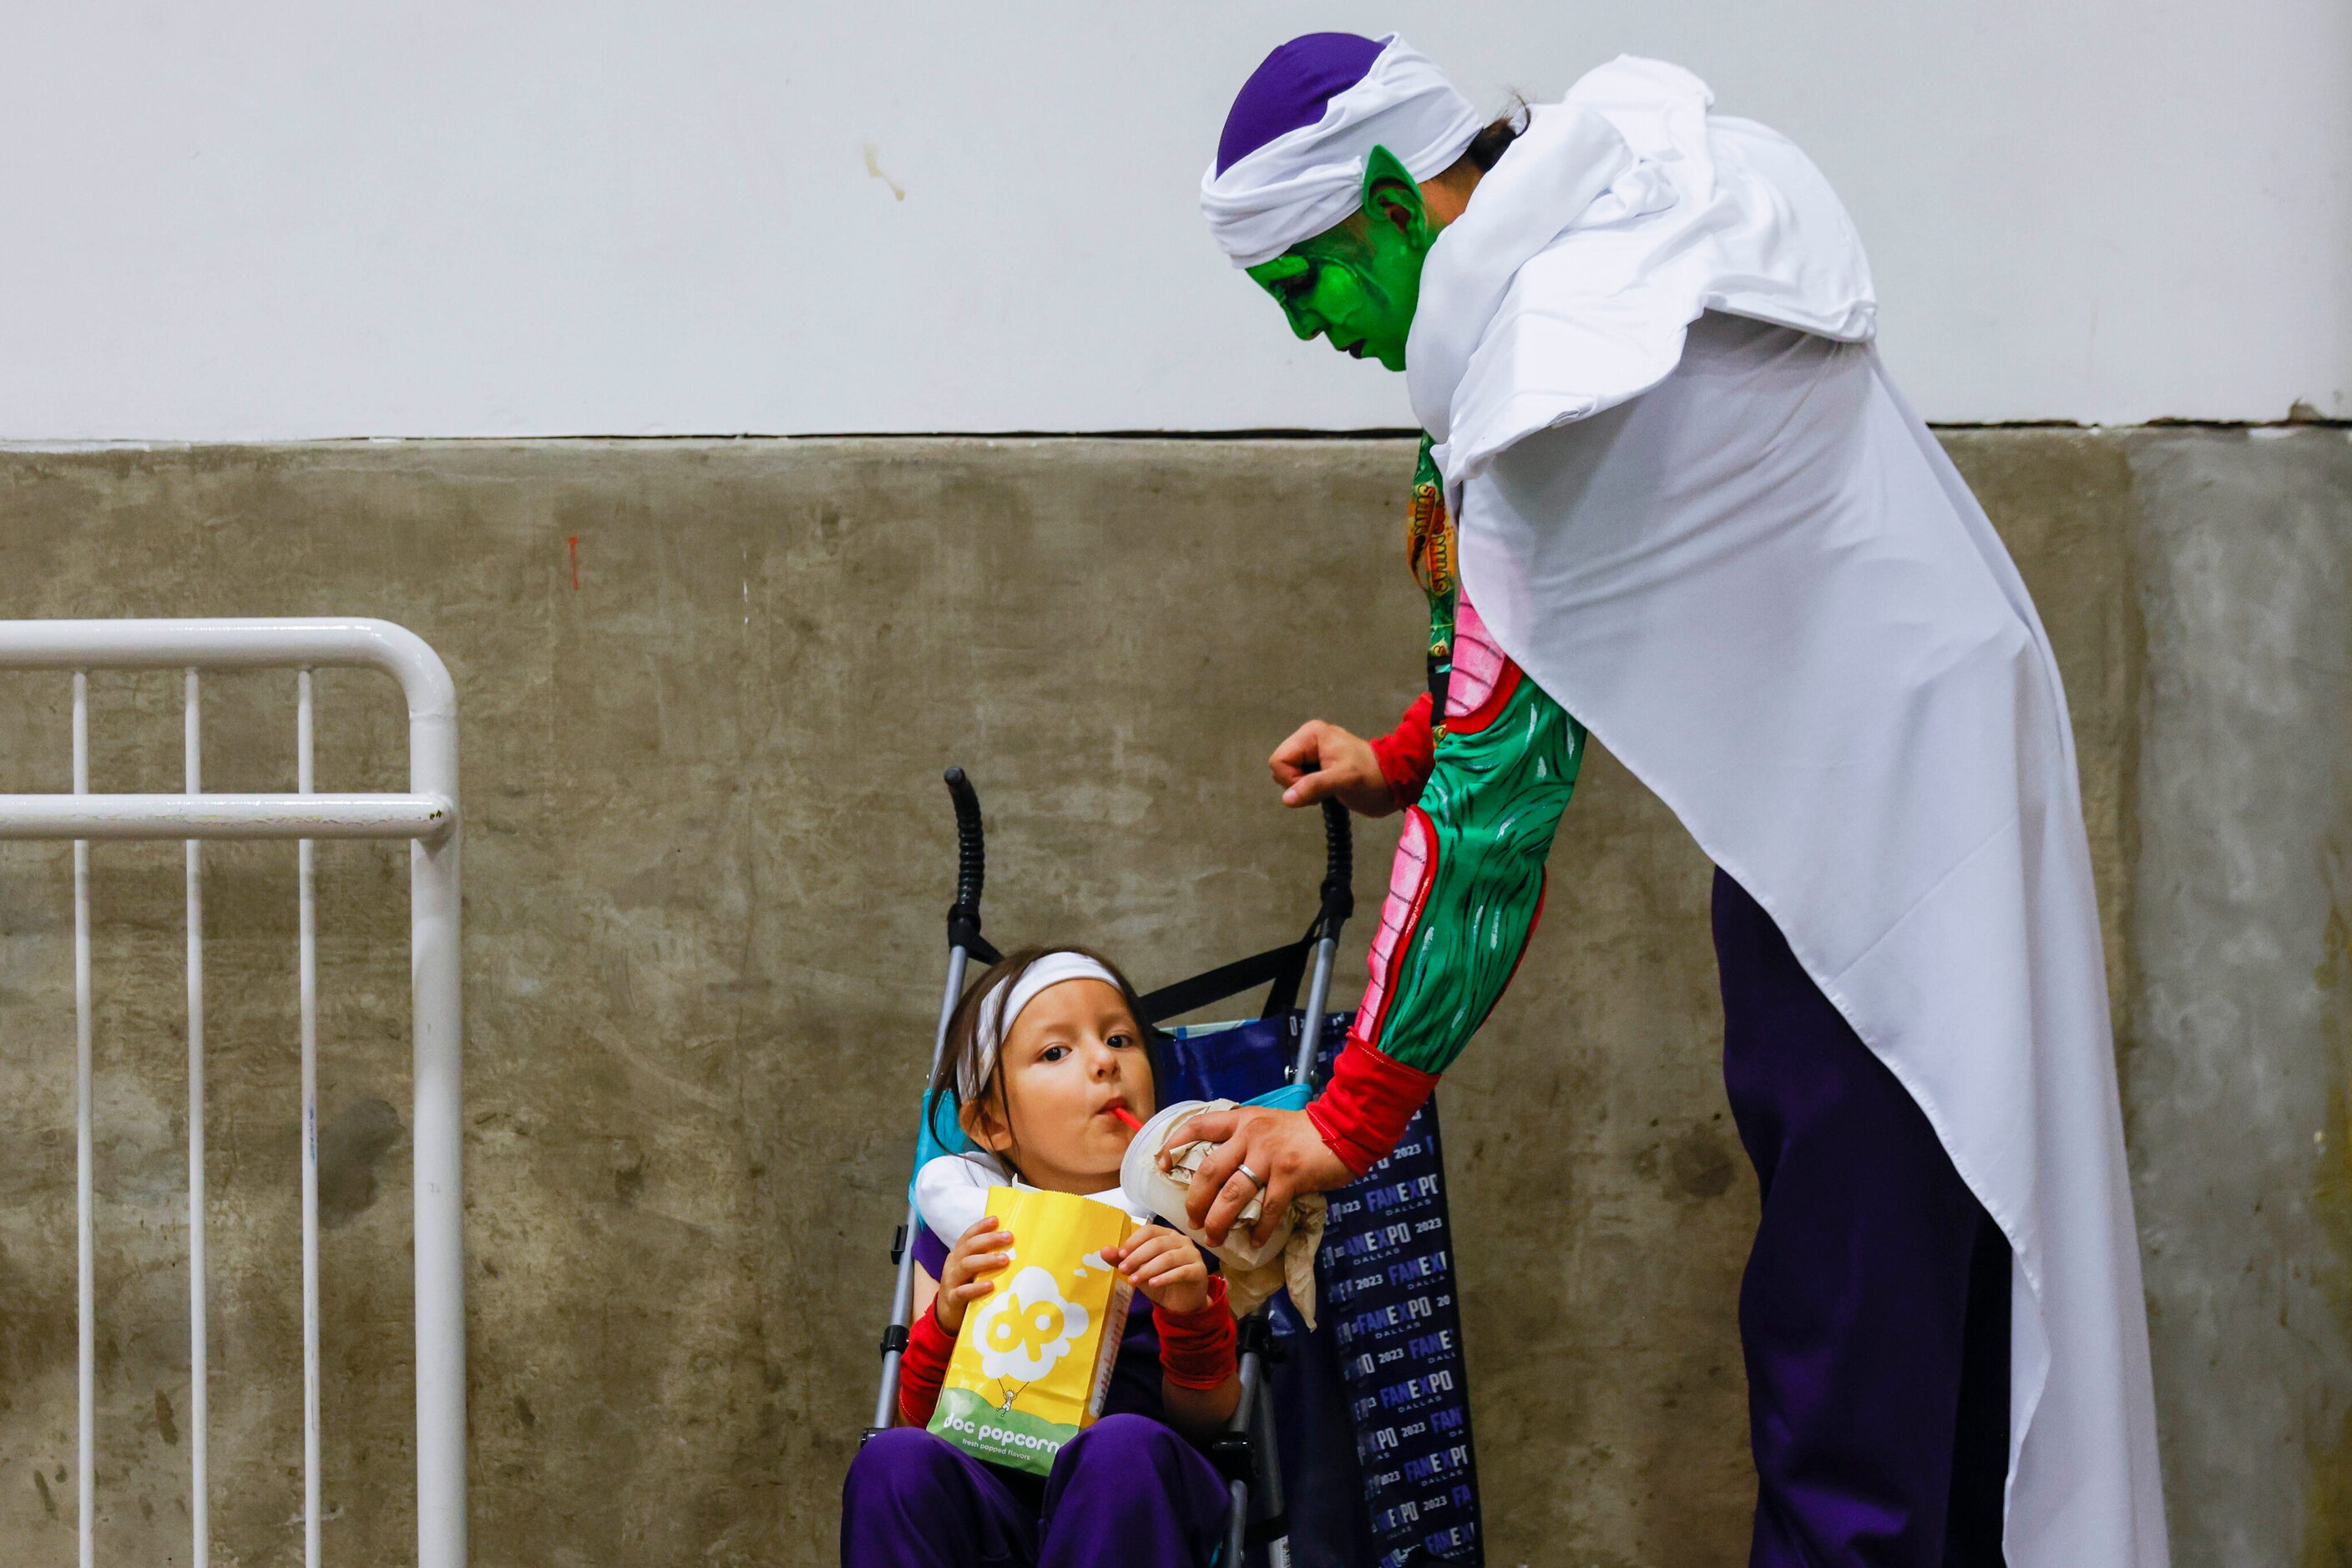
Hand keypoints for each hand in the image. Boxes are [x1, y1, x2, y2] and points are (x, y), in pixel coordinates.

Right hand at [934, 1215, 1012, 1332]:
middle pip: (969, 1247)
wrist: (947, 1316)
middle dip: (989, 1240)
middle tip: (1009, 1237)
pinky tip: (991, 1285)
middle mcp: (953, 1264)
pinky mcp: (952, 1299)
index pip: (968, 1235)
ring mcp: (951, 1281)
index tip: (997, 1219)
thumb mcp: (973, 1270)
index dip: (981, 1226)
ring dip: (986, 1260)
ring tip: (1004, 1259)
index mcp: (959, 1254)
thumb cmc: (966, 1287)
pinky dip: (977, 1288)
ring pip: (966, 1265)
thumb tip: (1014, 1246)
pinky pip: (963, 1292)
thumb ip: (985, 1258)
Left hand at [1103, 1225, 1211, 1315]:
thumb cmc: (1161, 1282)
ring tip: (1133, 1281)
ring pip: (1168, 1258)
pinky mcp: (1199, 1271)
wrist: (1182, 1303)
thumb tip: (1103, 1250)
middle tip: (1123, 1270)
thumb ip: (1122, 1260)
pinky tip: (1153, 1284)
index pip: (1149, 1231)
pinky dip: (1165, 1277)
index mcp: (1166, 1235)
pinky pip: (1181, 1272)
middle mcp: (1181, 1240)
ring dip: (1148, 1269)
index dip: (1133, 1241)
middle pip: (1157, 1244)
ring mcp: (1193, 1254)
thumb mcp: (1139, 1271)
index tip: (1120, 1255)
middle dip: (1137, 1257)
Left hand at [1171, 1106, 1352, 1247]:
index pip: (1198, 1126)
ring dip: (1220, 1221)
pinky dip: (1259, 1229)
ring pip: (1233, 1194)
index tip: (1159, 1162)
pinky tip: (1255, 1241)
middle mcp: (1251, 1136)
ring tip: (1215, 1238)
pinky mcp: (1290, 1175)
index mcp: (1242, 1120)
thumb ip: (1245, 1138)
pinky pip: (1267, 1208)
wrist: (1342, 1128)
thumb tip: (1222, 1165)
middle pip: (1210, 1172)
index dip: (1174, 1143)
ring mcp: (1270, 1156)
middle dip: (1196, 1201)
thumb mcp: (1267, 1123)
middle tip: (1191, 1221)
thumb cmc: (1303, 1130)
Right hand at [1269, 720, 1395, 817]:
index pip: (1279, 760)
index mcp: (1311, 735)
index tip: (1315, 786)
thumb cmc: (1371, 778)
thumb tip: (1286, 799)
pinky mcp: (1318, 767)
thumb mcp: (1343, 780)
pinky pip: (1299, 781)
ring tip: (1328, 789)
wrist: (1392, 783)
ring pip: (1288, 776)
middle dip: (1298, 784)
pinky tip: (1327, 790)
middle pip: (1281, 767)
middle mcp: (1308, 740)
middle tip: (1324, 787)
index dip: (1291, 778)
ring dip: (1305, 789)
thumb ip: (1313, 786)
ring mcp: (1312, 754)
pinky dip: (1309, 790)